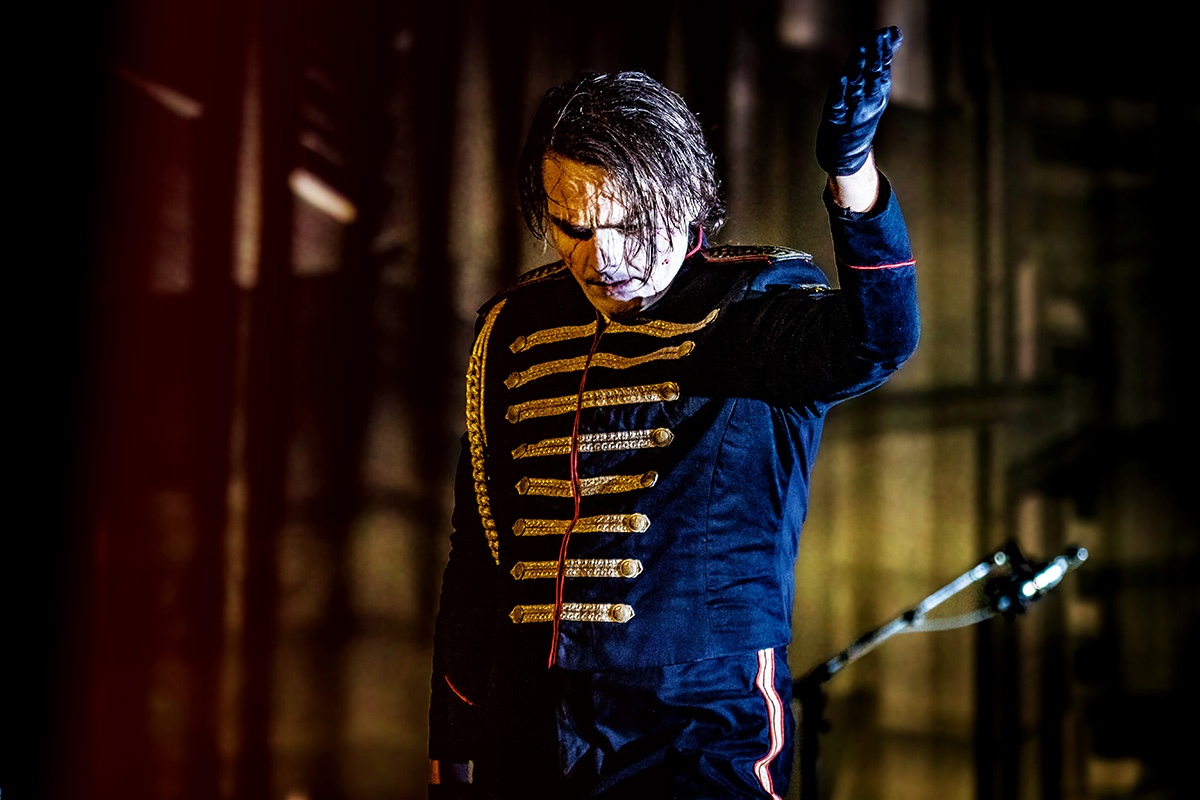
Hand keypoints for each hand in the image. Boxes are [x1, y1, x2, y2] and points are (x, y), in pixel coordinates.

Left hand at [815, 26, 902, 176]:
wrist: (846, 156)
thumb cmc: (858, 117)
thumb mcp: (873, 90)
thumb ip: (879, 62)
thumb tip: (895, 33)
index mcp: (878, 93)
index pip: (882, 69)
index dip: (884, 51)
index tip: (887, 33)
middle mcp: (868, 102)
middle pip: (872, 76)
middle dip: (875, 56)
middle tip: (878, 38)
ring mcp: (851, 113)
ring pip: (855, 87)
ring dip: (858, 69)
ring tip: (861, 51)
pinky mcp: (835, 122)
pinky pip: (837, 104)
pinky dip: (840, 91)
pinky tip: (841, 78)